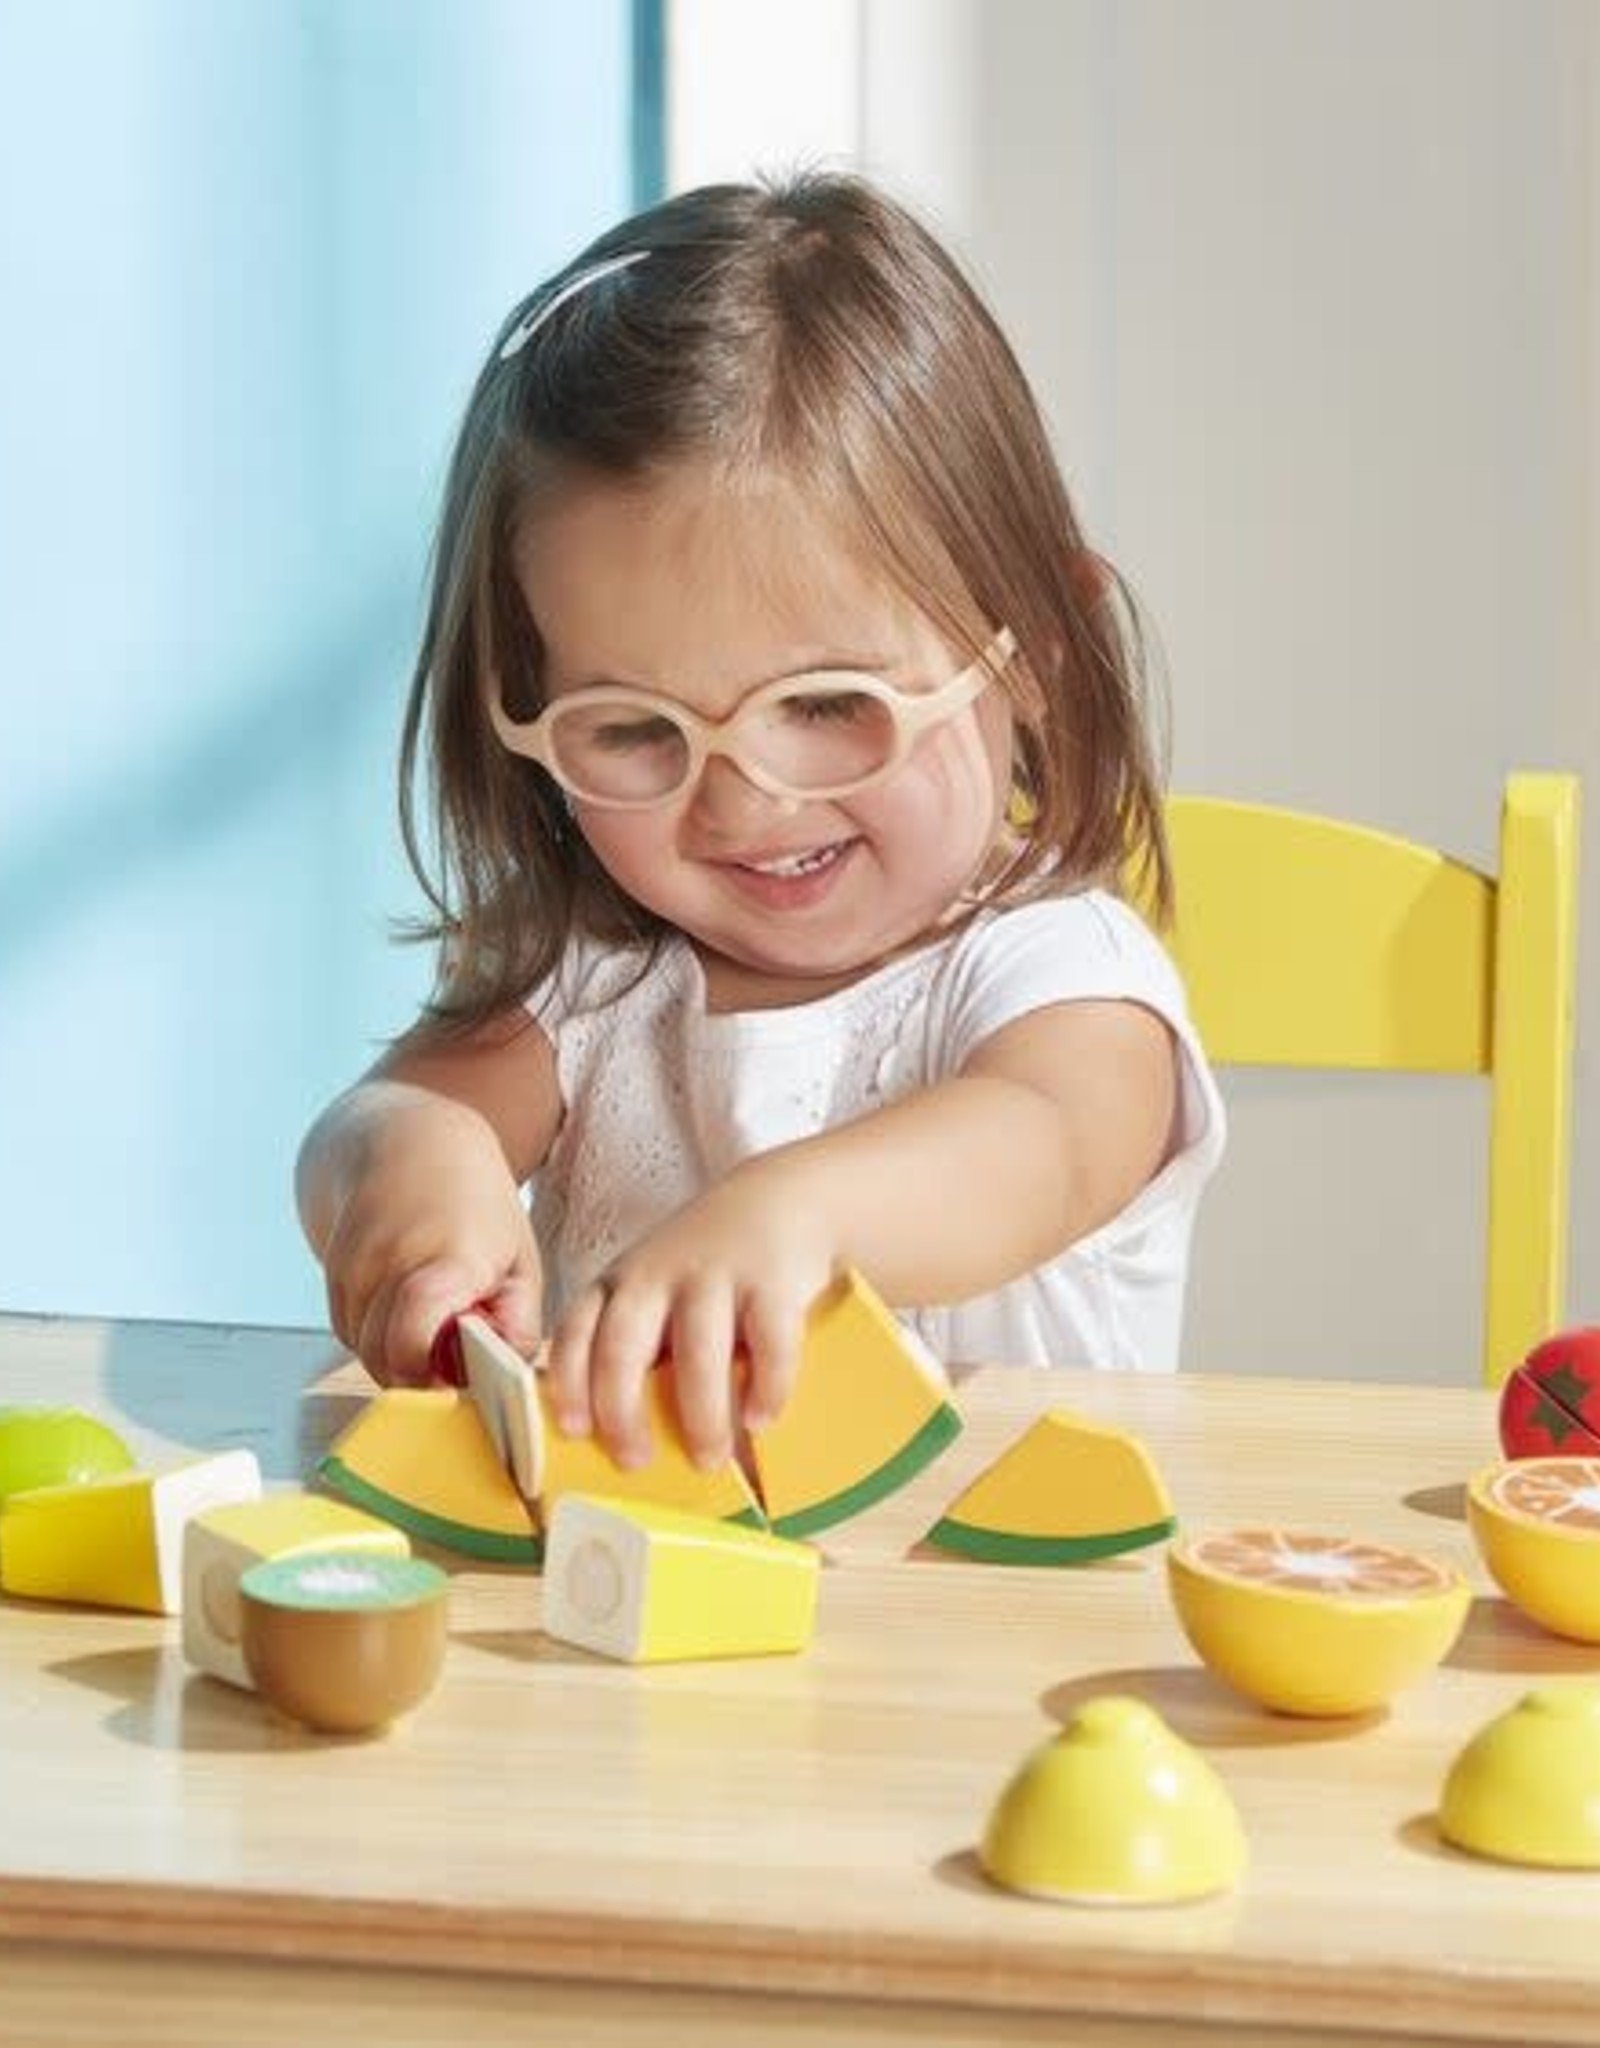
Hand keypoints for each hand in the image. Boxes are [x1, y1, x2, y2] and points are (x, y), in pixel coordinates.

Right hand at [319, 1098, 541, 1384]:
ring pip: (364, 1351)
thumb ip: (517, 1326)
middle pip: (386, 1359)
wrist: (410, 1141)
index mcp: (447, 1258)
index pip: (413, 1337)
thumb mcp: (520, 1261)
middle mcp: (390, 1261)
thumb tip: (503, 1380)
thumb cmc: (476, 1204)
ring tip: (432, 1316)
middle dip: (420, 1374)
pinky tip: (403, 1302)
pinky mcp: (331, 1270)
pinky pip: (349, 1331)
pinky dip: (376, 1333)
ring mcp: (354, 1265)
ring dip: (397, 1353)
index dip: (430, 1374)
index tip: (458, 1376)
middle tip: (452, 1353)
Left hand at [545, 1160, 835, 1471]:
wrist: (783, 1199)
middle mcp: (658, 1272)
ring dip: (701, 1414)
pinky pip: (769, 1343)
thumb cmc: (710, 1265)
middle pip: (624, 1345)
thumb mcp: (658, 1288)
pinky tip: (761, 1419)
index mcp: (620, 1280)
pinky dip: (766, 1387)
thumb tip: (628, 1440)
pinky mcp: (774, 1280)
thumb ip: (639, 1345)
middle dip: (623, 1410)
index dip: (570, 1383)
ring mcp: (716, 1273)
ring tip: (708, 1459)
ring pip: (698, 1352)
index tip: (575, 1431)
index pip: (576, 1330)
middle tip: (635, 1461)